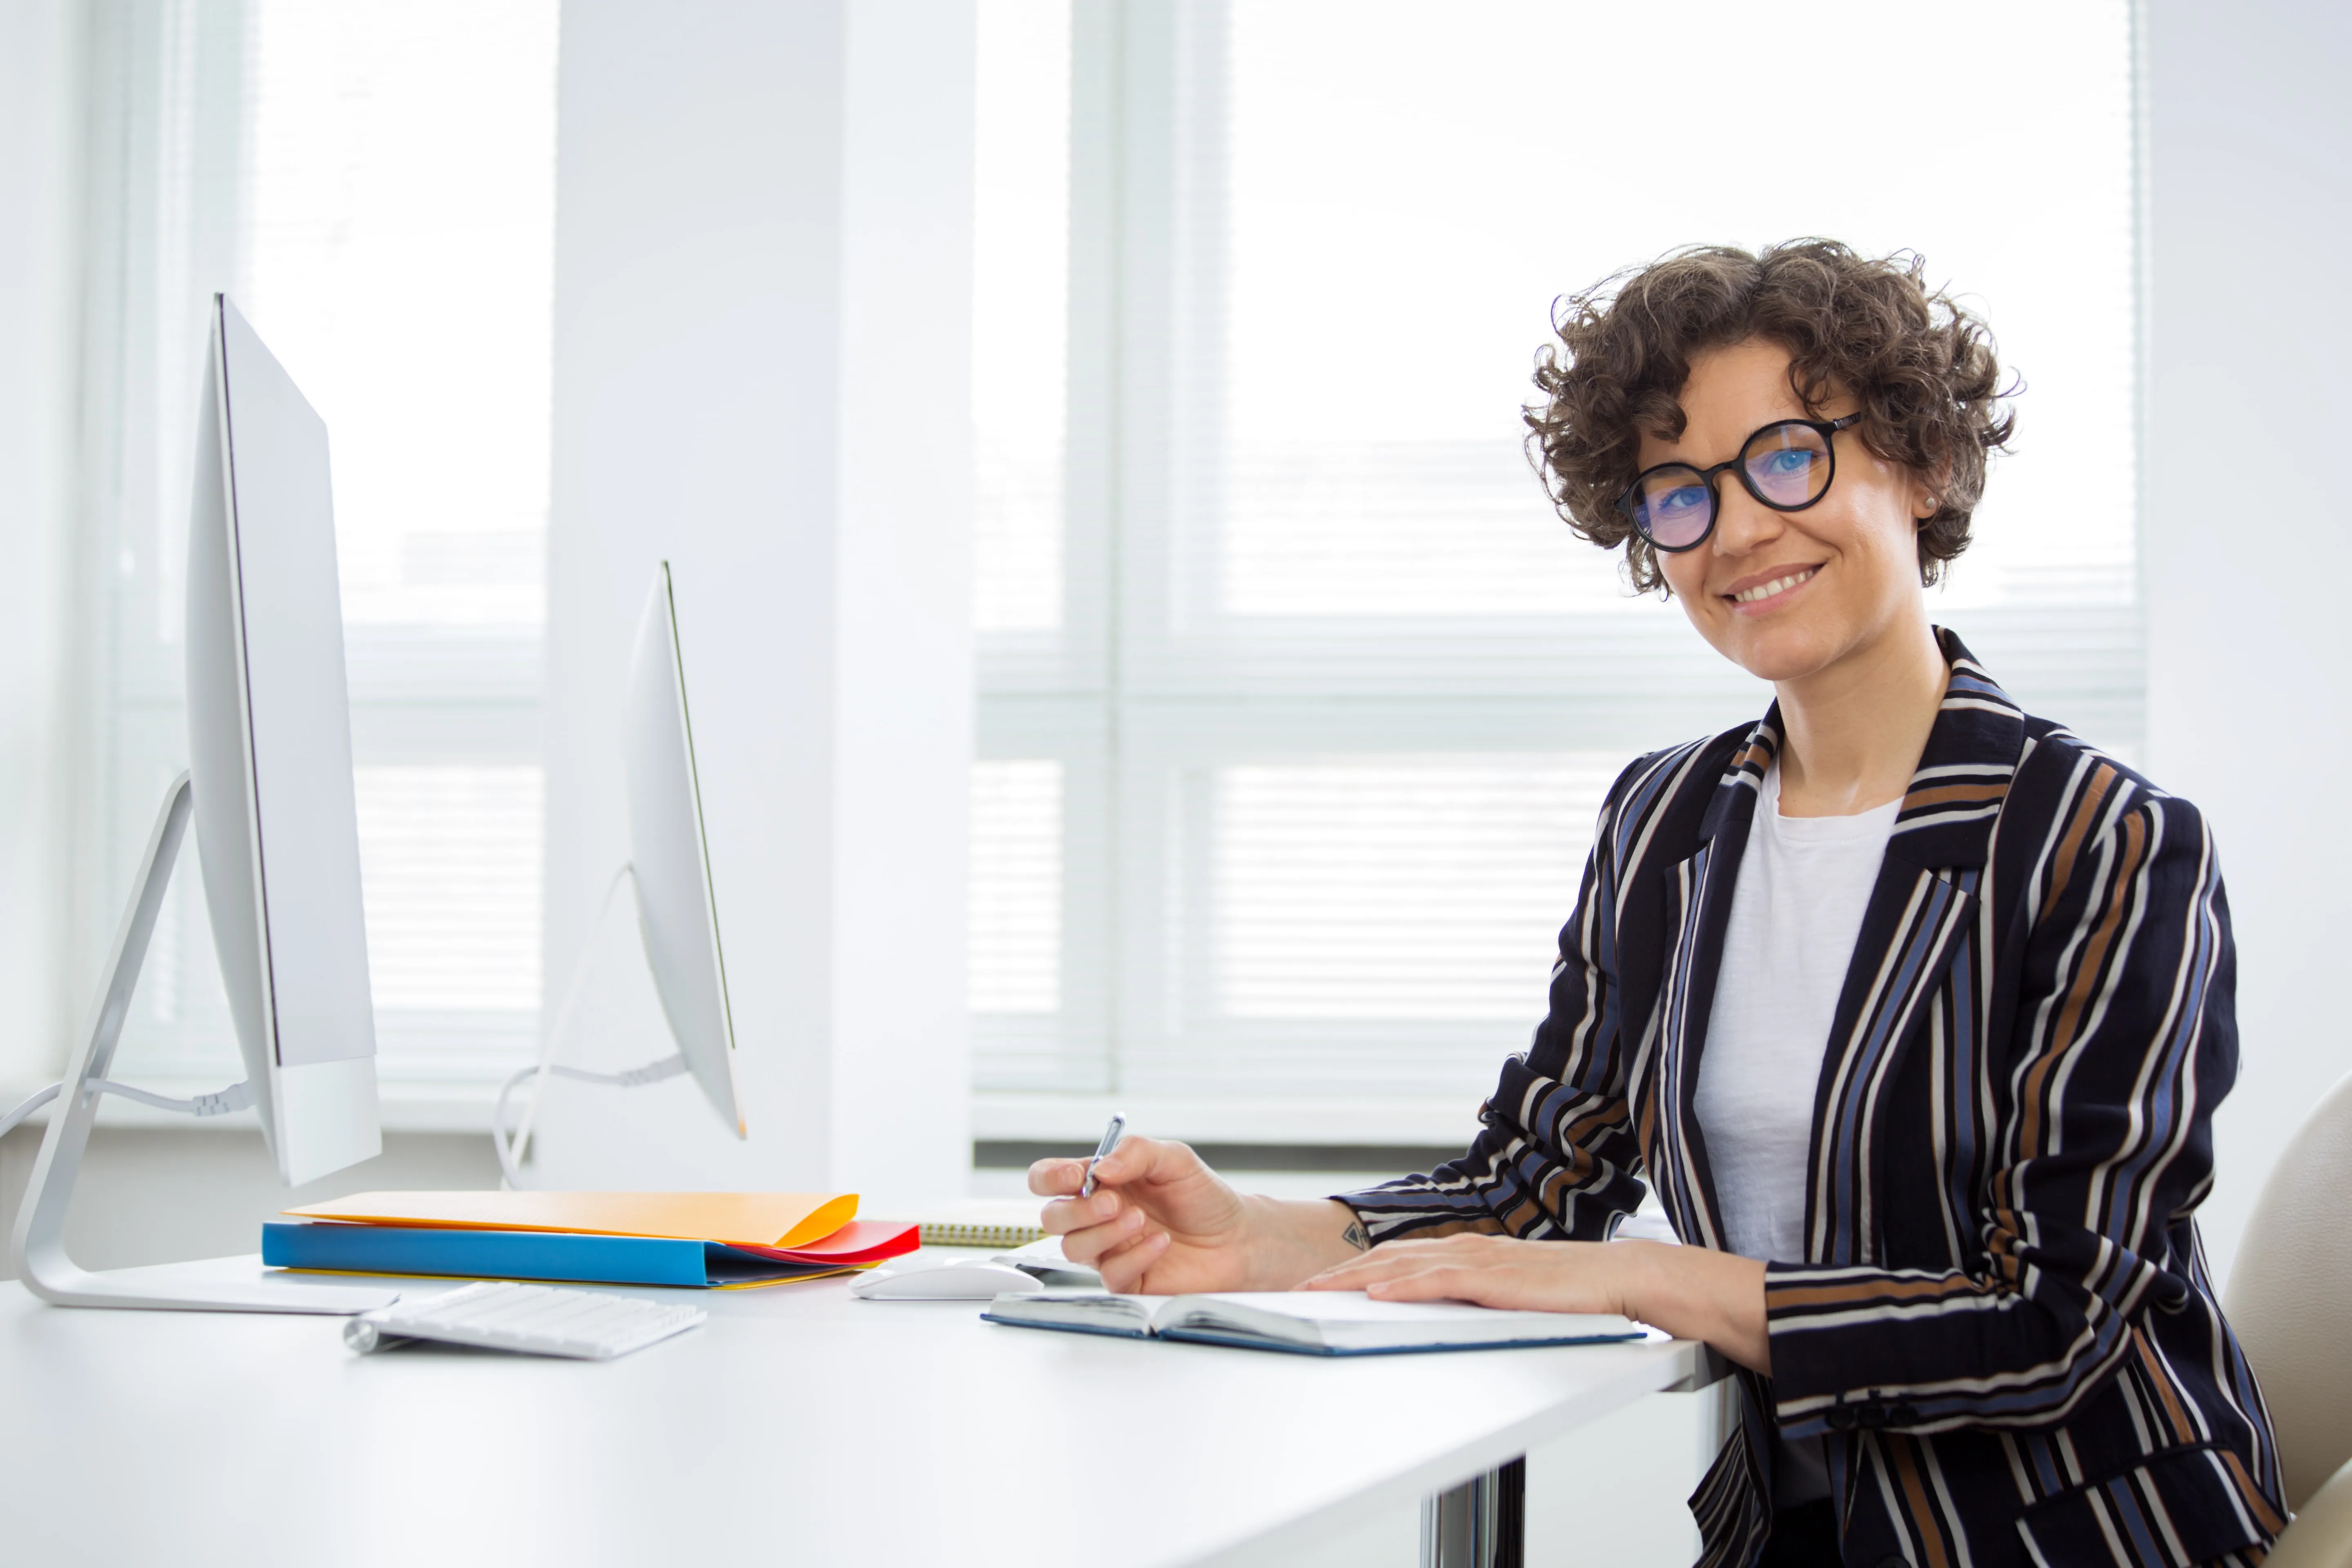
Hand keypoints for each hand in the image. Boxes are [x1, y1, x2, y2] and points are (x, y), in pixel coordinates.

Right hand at [1030, 1136, 1257, 1292]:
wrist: (1237, 1237)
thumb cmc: (1202, 1197)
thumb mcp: (1175, 1159)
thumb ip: (1136, 1153)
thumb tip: (1099, 1169)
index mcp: (1101, 1182)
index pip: (1049, 1178)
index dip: (1050, 1178)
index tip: (1075, 1176)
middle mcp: (1098, 1216)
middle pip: (1052, 1217)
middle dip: (1078, 1210)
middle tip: (1114, 1202)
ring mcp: (1109, 1249)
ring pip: (1073, 1249)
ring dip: (1104, 1233)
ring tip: (1141, 1220)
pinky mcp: (1127, 1279)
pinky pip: (1110, 1274)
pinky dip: (1134, 1256)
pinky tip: (1161, 1243)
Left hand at [1299, 1233, 1633, 1314]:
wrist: (1614, 1275)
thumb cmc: (1563, 1288)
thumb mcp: (1505, 1290)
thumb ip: (1471, 1293)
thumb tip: (1436, 1307)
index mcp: (1464, 1252)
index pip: (1396, 1259)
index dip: (1354, 1270)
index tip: (1319, 1284)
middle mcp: (1464, 1249)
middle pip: (1388, 1260)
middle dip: (1341, 1274)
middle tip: (1300, 1290)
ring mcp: (1479, 1260)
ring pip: (1405, 1267)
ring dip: (1359, 1279)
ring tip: (1322, 1290)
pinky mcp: (1496, 1278)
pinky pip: (1441, 1281)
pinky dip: (1406, 1287)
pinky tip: (1379, 1294)